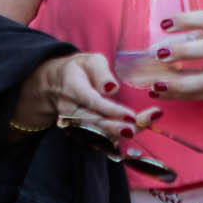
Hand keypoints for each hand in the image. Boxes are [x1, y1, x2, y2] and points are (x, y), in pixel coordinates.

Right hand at [16, 52, 142, 134]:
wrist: (55, 85)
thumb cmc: (78, 70)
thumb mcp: (89, 61)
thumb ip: (101, 71)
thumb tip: (112, 88)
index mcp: (72, 89)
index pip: (93, 102)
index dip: (112, 111)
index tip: (132, 116)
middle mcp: (71, 112)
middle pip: (96, 124)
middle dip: (120, 128)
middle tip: (142, 124)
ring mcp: (75, 126)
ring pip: (99, 136)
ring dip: (124, 133)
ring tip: (147, 123)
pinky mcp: (82, 135)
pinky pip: (100, 141)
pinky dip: (120, 138)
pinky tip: (139, 128)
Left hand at [147, 9, 202, 106]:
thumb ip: (199, 35)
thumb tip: (160, 41)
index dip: (186, 20)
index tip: (164, 24)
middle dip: (183, 51)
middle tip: (159, 54)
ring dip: (178, 83)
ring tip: (155, 83)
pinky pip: (200, 94)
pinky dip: (178, 94)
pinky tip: (161, 92)